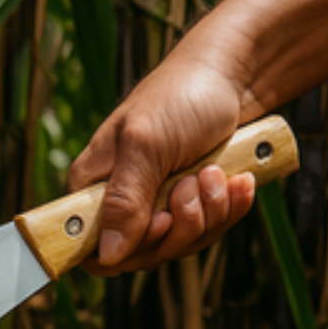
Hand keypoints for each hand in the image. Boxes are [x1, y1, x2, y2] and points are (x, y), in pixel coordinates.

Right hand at [68, 49, 258, 273]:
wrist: (238, 73)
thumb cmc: (181, 96)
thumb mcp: (146, 146)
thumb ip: (124, 201)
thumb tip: (108, 255)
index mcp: (92, 188)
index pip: (89, 249)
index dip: (124, 250)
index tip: (158, 222)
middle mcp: (119, 202)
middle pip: (140, 254)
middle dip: (179, 225)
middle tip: (194, 183)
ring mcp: (156, 206)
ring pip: (176, 245)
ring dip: (208, 213)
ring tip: (216, 172)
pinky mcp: (190, 206)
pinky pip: (206, 232)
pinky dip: (227, 209)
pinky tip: (236, 180)